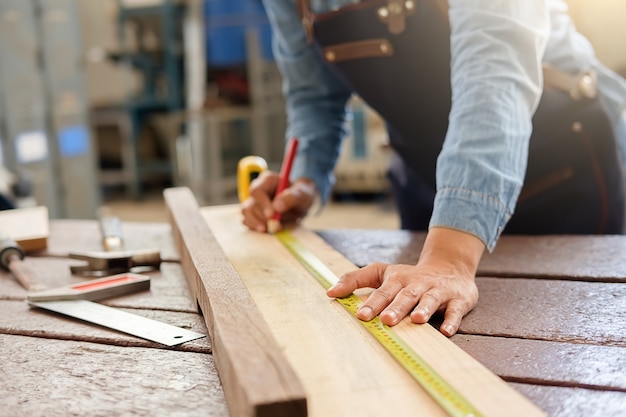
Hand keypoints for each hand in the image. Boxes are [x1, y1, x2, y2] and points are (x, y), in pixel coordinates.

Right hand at [241, 171, 315, 232]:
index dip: (262, 203)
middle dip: (262, 217)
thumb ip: (291, 197)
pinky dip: (255, 227)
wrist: (301, 202)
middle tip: (276, 226)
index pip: (257, 190)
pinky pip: (248, 220)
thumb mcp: (303, 194)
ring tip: (271, 229)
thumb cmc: (302, 194)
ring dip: (257, 223)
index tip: (271, 215)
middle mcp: (258, 189)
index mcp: (268, 180)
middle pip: (251, 204)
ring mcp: (254, 201)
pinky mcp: (253, 213)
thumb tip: (277, 207)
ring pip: (247, 213)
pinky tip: (266, 229)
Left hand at [327, 228, 484, 335]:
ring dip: (424, 309)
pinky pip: (456, 310)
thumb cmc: (409, 276)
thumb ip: (355, 279)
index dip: (372, 303)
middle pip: (406, 295)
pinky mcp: (458, 299)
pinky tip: (445, 331)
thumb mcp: (381, 272)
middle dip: (396, 307)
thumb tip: (329, 292)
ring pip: (430, 299)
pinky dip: (451, 320)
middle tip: (386, 320)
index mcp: (398, 279)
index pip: (383, 292)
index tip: (361, 315)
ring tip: (416, 320)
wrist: (450, 266)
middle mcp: (417, 284)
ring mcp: (438, 291)